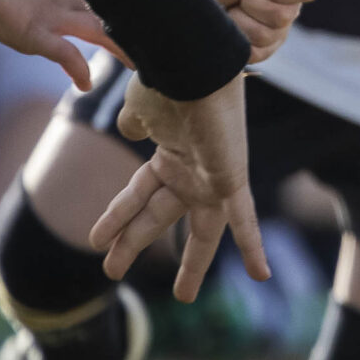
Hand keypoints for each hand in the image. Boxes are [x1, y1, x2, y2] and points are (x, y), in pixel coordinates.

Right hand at [95, 77, 268, 300]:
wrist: (191, 63)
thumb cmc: (165, 80)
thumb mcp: (140, 107)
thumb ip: (136, 122)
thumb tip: (131, 129)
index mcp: (167, 155)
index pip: (137, 194)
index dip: (116, 217)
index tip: (97, 241)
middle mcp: (190, 170)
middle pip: (158, 215)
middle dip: (135, 243)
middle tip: (113, 270)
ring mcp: (211, 177)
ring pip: (198, 229)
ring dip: (191, 263)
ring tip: (184, 296)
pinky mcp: (231, 178)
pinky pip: (245, 219)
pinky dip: (253, 245)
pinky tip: (262, 274)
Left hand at [187, 0, 317, 64]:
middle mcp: (288, 2)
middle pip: (285, 16)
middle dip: (253, 5)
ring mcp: (277, 27)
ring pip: (269, 36)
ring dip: (241, 22)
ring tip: (229, 8)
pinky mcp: (263, 48)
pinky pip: (258, 52)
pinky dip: (237, 40)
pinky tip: (228, 26)